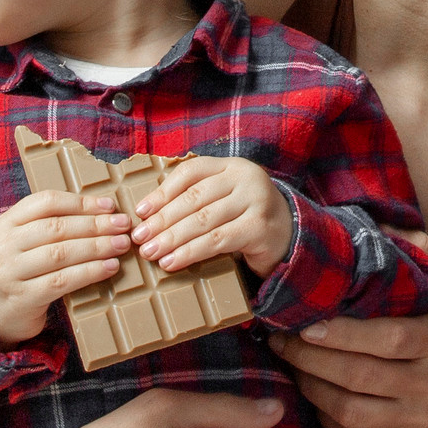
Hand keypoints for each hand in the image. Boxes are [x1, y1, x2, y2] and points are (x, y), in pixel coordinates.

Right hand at [0, 189, 129, 343]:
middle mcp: (2, 246)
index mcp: (4, 224)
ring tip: (122, 244)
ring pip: (61, 253)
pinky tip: (110, 267)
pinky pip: (62, 281)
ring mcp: (8, 273)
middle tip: (124, 225)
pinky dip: (90, 272)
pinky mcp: (22, 298)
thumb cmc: (19, 270)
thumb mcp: (22, 241)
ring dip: (97, 247)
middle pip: (56, 228)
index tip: (109, 206)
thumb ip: (50, 224)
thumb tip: (103, 211)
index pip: (45, 202)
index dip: (81, 202)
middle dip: (95, 225)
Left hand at [132, 156, 295, 275]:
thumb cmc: (244, 216)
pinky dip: (191, 252)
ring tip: (151, 253)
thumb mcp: (223, 198)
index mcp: (231, 165)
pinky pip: (217, 240)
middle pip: (194, 198)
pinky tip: (173, 262)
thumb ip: (195, 198)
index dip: (162, 192)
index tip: (140, 212)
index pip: (190, 172)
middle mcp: (245, 177)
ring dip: (172, 239)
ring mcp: (255, 201)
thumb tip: (147, 215)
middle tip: (139, 238)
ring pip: (203, 220)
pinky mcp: (259, 227)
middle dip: (162, 220)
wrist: (288, 234)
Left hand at [271, 237, 427, 427]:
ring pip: (348, 408)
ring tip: (289, 364)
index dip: (342, 334)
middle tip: (278, 339)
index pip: (388, 338)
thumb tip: (379, 220)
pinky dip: (323, 416)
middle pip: (360, 375)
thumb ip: (423, 254)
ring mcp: (418, 423)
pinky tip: (310, 395)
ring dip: (309, 386)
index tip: (306, 322)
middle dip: (309, 358)